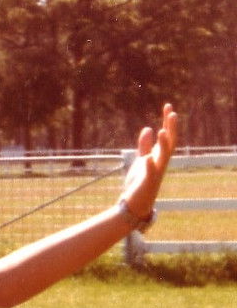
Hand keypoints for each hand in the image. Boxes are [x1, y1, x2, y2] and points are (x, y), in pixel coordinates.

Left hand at [120, 103, 178, 219]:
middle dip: (171, 128)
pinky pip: (151, 173)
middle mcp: (161, 162)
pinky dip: (150, 165)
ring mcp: (156, 172)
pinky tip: (148, 157)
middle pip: (169, 142)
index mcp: (159, 156)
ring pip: (164, 156)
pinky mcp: (148, 182)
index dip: (167, 121)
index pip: (166, 135)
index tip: (168, 105)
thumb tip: (149, 128)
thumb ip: (145, 145)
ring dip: (163, 144)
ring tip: (161, 131)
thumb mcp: (141, 160)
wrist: (135, 202)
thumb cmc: (140, 182)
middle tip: (172, 113)